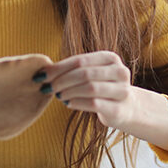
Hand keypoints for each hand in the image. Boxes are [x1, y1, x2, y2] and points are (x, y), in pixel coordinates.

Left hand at [40, 51, 167, 149]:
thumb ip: (72, 69)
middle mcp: (120, 72)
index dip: (58, 68)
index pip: (80, 60)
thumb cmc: (101, 88)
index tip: (41, 75)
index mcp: (110, 58)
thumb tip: (42, 71)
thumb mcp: (90, 74)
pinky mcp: (119, 109)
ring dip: (68, 92)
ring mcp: (122, 90)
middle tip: (47, 87)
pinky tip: (67, 103)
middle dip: (61, 80)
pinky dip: (77, 103)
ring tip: (57, 95)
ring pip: (90, 88)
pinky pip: (94, 104)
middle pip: (84, 73)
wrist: (126, 107)